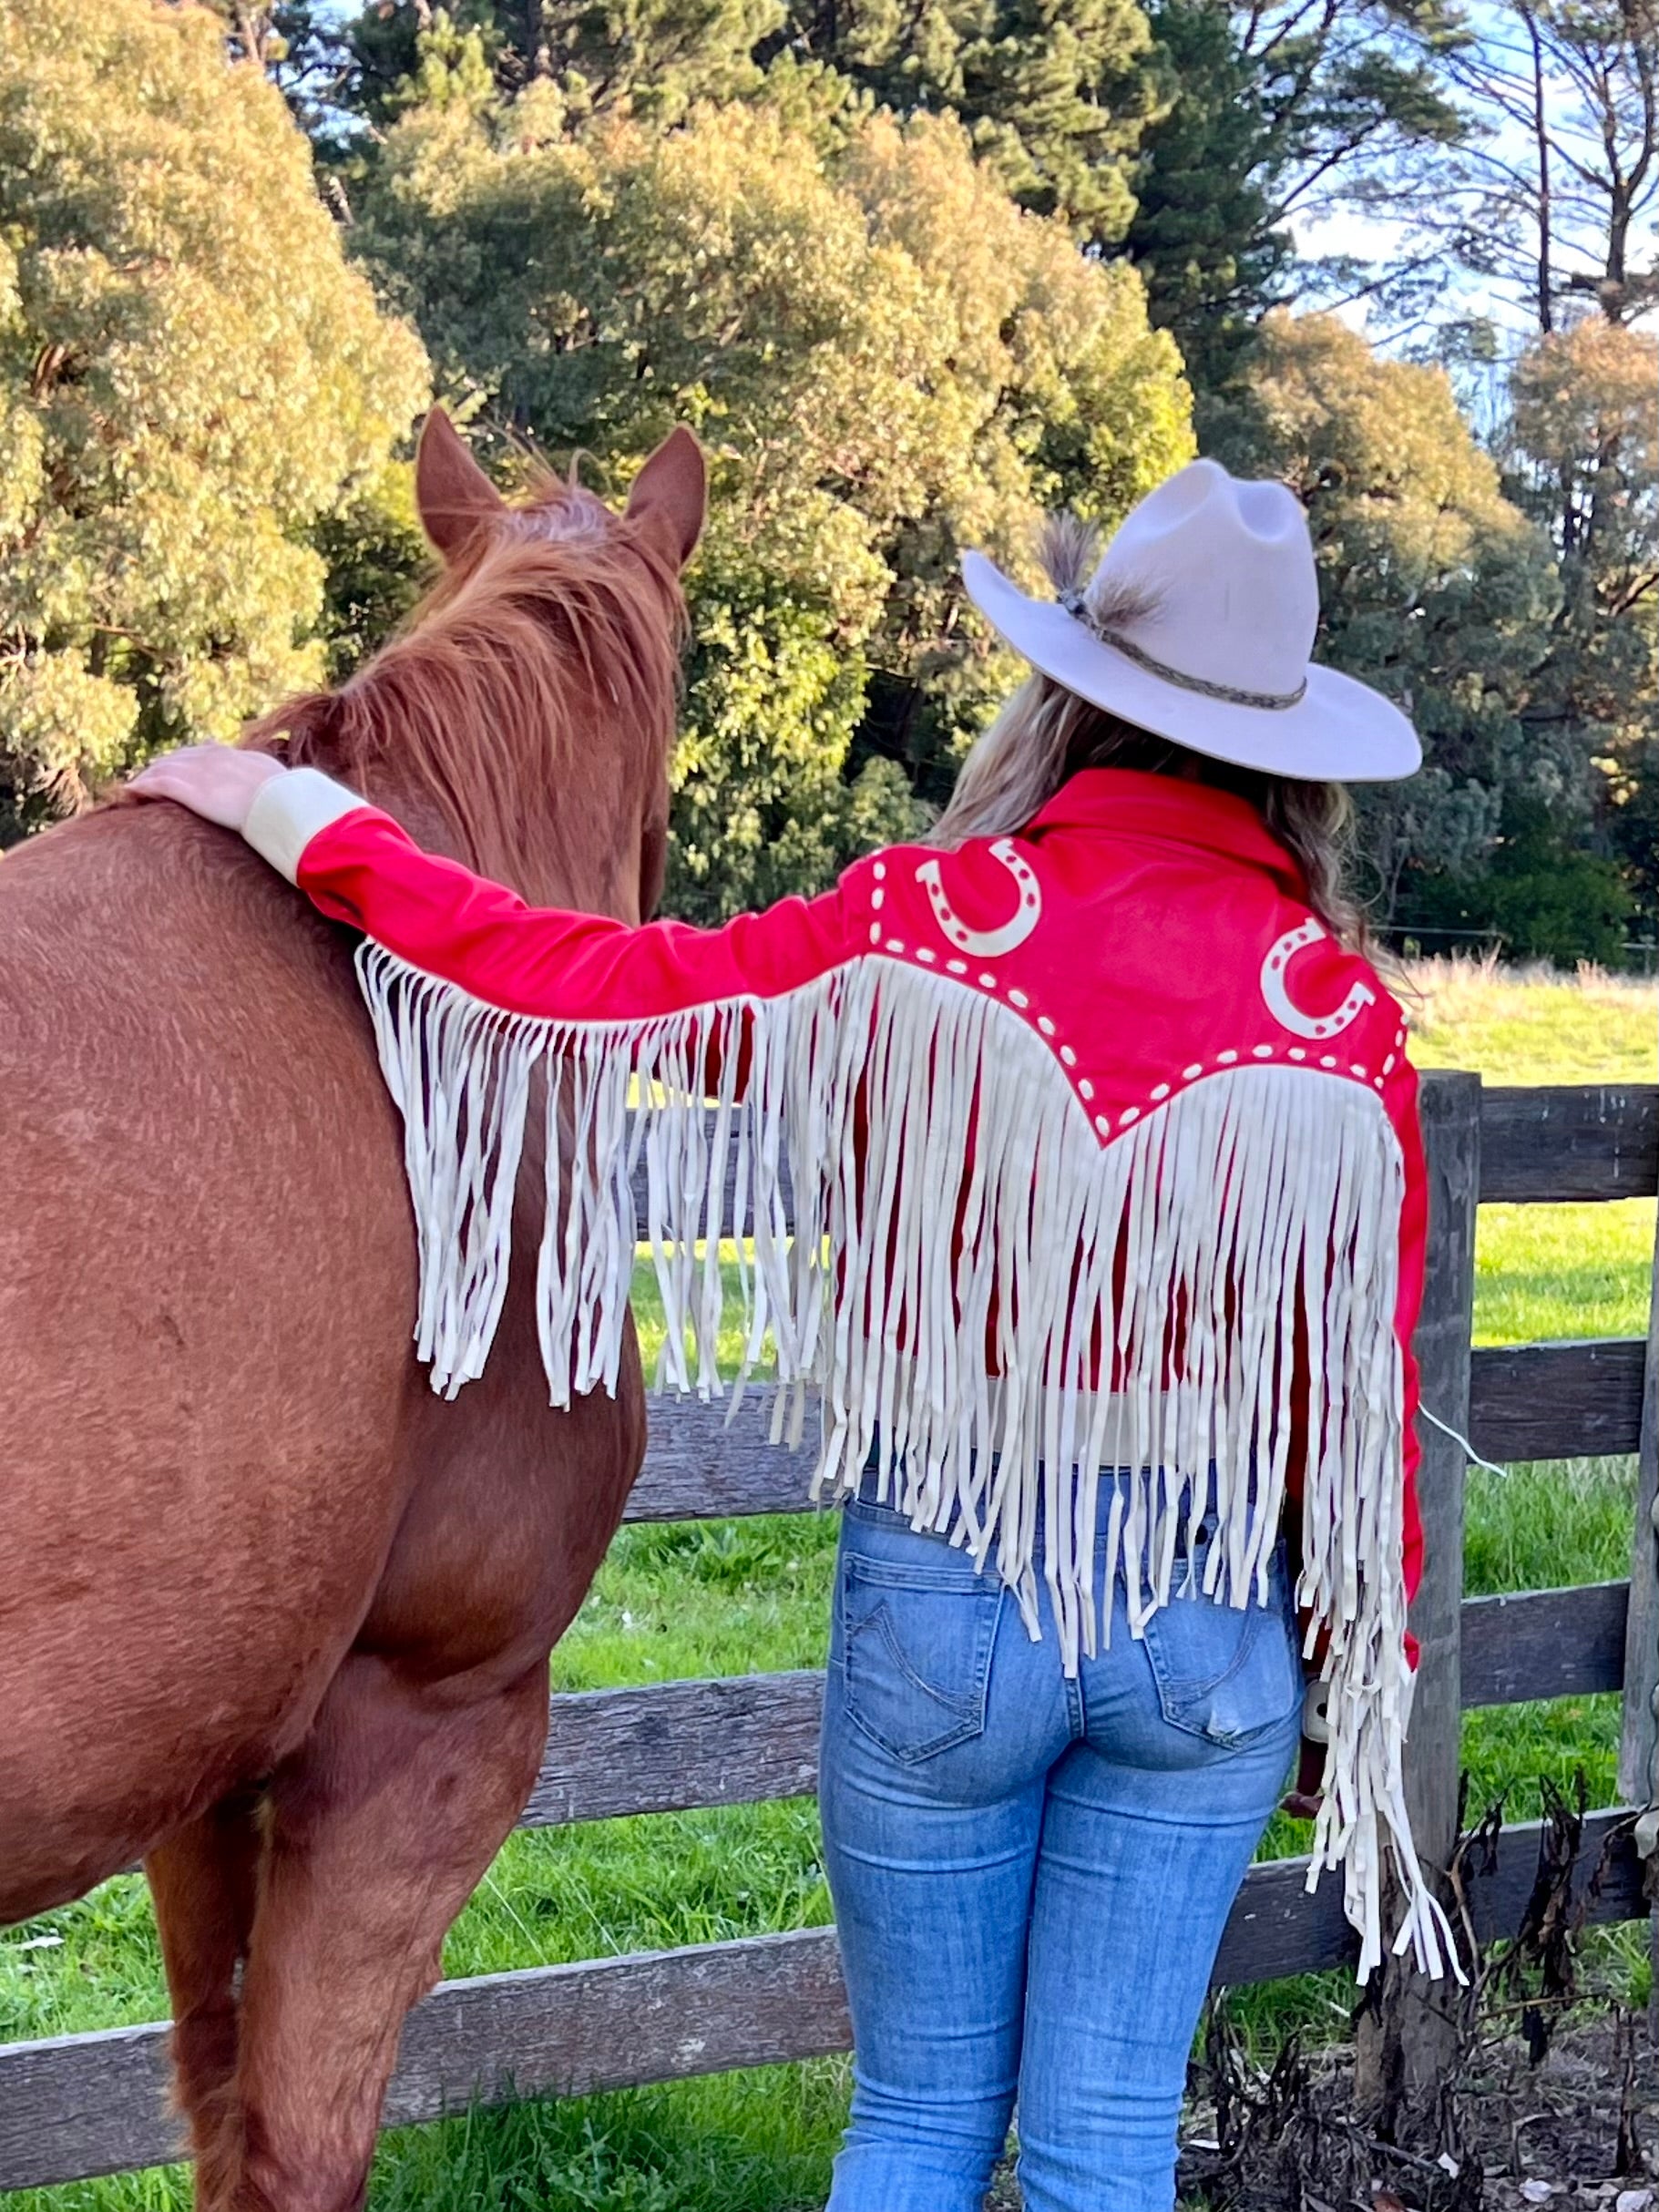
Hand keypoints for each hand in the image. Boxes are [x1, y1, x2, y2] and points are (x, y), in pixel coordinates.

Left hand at [129, 744, 286, 832]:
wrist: (280, 802)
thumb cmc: (283, 795)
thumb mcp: (272, 777)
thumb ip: (260, 770)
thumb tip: (265, 770)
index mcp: (231, 755)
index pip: (202, 751)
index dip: (187, 758)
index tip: (179, 763)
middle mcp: (210, 757)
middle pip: (178, 757)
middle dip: (162, 765)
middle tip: (148, 774)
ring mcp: (198, 771)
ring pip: (163, 768)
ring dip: (147, 775)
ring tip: (134, 784)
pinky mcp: (188, 789)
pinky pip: (156, 784)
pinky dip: (141, 786)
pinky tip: (129, 791)